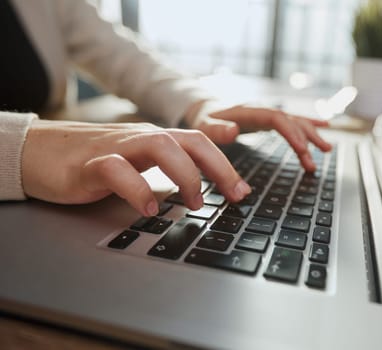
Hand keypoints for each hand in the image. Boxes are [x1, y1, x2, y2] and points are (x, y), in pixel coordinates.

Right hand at [21, 120, 250, 215]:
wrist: (40, 151)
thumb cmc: (94, 161)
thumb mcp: (136, 164)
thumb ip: (163, 173)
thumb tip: (195, 195)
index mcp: (154, 140)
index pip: (199, 144)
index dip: (225, 165)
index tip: (243, 192)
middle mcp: (140, 138)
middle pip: (190, 141)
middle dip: (219, 167)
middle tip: (234, 196)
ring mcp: (116, 148)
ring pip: (160, 146)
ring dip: (185, 175)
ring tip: (194, 204)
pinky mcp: (89, 163)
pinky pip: (117, 169)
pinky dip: (137, 188)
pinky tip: (149, 208)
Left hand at [187, 103, 331, 171]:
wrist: (205, 108)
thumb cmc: (205, 119)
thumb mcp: (205, 126)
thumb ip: (217, 130)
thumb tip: (234, 131)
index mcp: (250, 111)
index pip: (277, 118)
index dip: (291, 132)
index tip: (302, 149)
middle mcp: (263, 110)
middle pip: (291, 120)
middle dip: (306, 137)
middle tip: (317, 155)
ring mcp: (268, 113)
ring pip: (296, 122)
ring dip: (311, 135)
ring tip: (326, 150)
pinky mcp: (270, 119)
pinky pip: (294, 121)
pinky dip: (309, 124)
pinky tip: (325, 127)